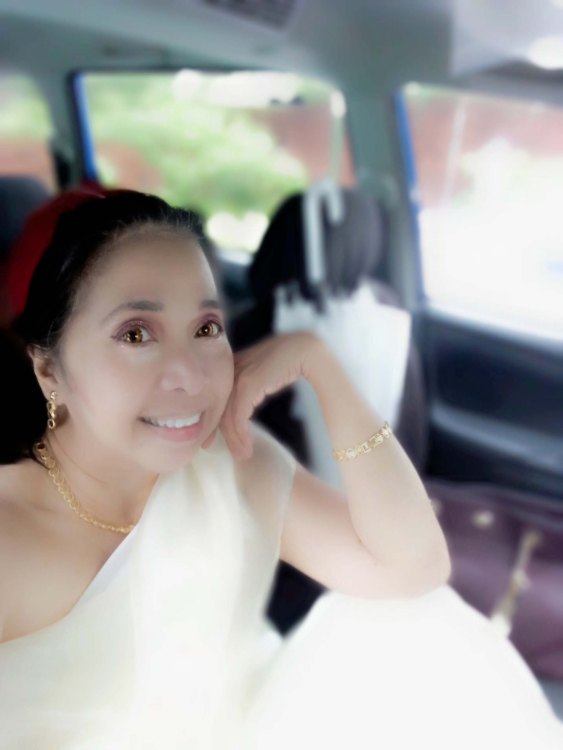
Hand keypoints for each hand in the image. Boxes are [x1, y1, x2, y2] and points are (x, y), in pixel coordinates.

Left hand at [219, 332, 319, 459]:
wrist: (305, 350)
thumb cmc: (288, 362)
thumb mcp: (261, 375)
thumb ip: (249, 387)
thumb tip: (242, 409)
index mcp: (230, 367)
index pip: (216, 399)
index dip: (212, 422)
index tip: (211, 440)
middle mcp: (230, 371)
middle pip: (219, 409)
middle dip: (221, 435)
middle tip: (232, 453)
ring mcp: (238, 376)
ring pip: (228, 415)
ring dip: (235, 439)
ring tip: (243, 455)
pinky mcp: (248, 383)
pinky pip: (239, 415)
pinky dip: (242, 434)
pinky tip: (247, 445)